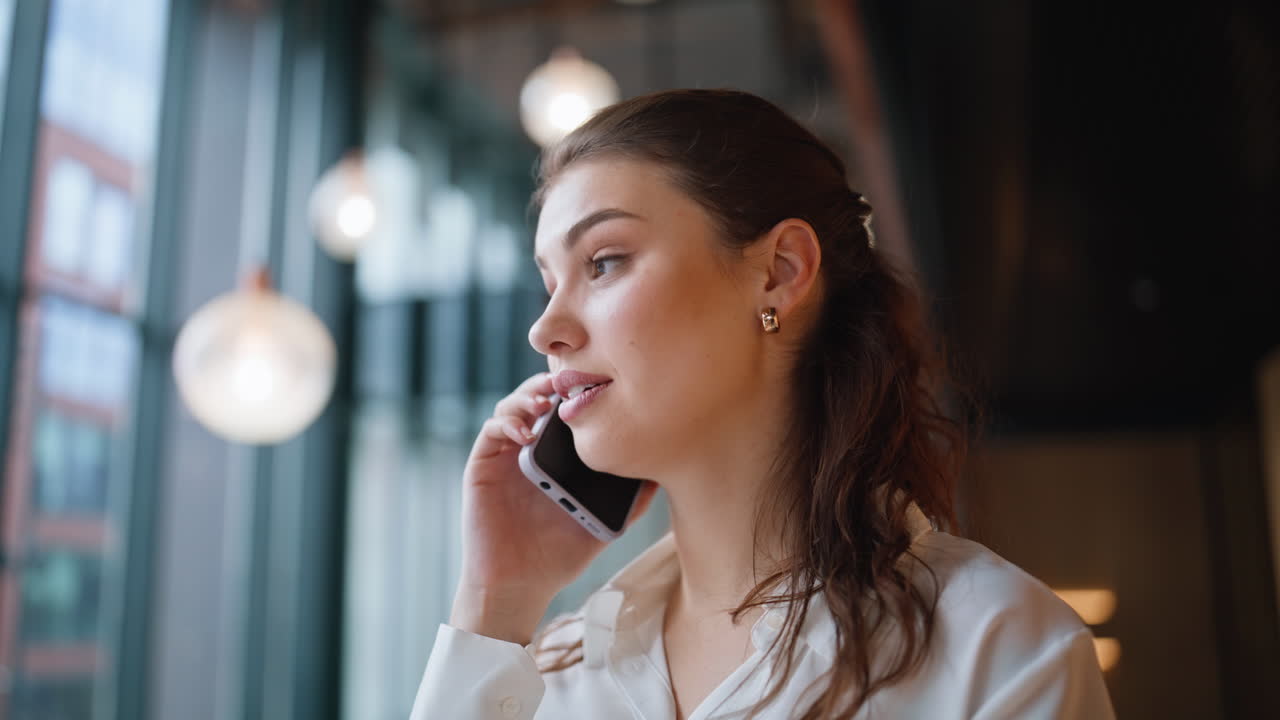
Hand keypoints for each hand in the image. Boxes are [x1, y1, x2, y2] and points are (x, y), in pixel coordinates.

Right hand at [450, 372, 658, 643]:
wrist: (520, 585)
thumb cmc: (560, 554)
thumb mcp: (603, 524)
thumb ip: (630, 502)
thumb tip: (663, 476)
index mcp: (559, 455)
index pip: (567, 408)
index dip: (579, 390)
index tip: (600, 381)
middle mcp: (532, 448)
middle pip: (539, 397)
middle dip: (553, 382)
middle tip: (571, 383)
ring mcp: (506, 454)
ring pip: (513, 406)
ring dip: (528, 396)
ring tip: (547, 402)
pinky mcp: (483, 465)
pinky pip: (491, 431)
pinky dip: (508, 422)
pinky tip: (526, 433)